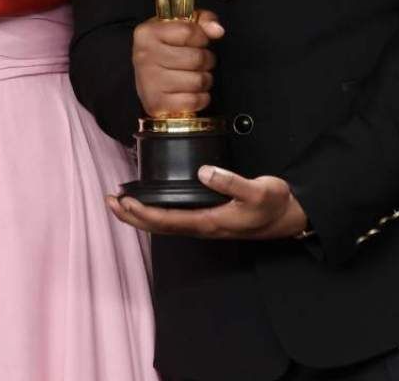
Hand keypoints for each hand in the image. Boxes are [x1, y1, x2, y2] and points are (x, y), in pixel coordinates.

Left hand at [105, 166, 307, 238]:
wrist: (289, 217)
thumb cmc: (274, 205)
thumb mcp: (258, 190)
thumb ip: (231, 182)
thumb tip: (204, 171)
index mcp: (209, 222)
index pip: (167, 220)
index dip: (143, 212)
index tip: (124, 202)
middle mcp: (203, 227)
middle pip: (158, 227)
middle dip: (131, 217)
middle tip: (109, 202)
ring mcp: (205, 225)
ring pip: (164, 224)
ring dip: (140, 216)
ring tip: (121, 204)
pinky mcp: (209, 219)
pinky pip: (175, 219)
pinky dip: (156, 212)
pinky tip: (152, 203)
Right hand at [131, 10, 222, 116]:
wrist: (147, 81)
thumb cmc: (166, 51)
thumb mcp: (181, 27)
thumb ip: (203, 20)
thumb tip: (217, 30)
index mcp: (148, 33)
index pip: (189, 31)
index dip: (201, 37)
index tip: (198, 42)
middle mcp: (145, 56)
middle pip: (197, 58)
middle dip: (206, 60)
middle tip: (199, 62)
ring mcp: (149, 81)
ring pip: (198, 81)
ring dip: (204, 80)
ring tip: (195, 76)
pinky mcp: (157, 103)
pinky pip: (194, 101)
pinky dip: (200, 99)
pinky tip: (191, 93)